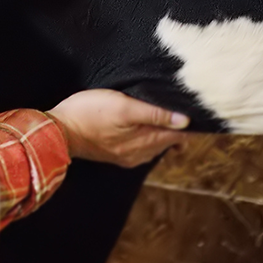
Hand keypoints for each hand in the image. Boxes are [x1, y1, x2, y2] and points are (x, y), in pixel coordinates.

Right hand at [46, 89, 190, 168]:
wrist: (57, 132)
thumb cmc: (88, 114)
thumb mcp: (124, 108)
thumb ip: (155, 114)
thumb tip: (185, 121)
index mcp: (147, 142)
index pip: (181, 136)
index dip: (194, 125)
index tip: (205, 115)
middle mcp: (141, 154)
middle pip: (170, 140)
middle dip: (181, 128)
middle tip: (190, 109)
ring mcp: (128, 155)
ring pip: (157, 144)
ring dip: (165, 132)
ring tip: (171, 116)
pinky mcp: (116, 153)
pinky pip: (142, 147)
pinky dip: (150, 137)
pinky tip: (145, 127)